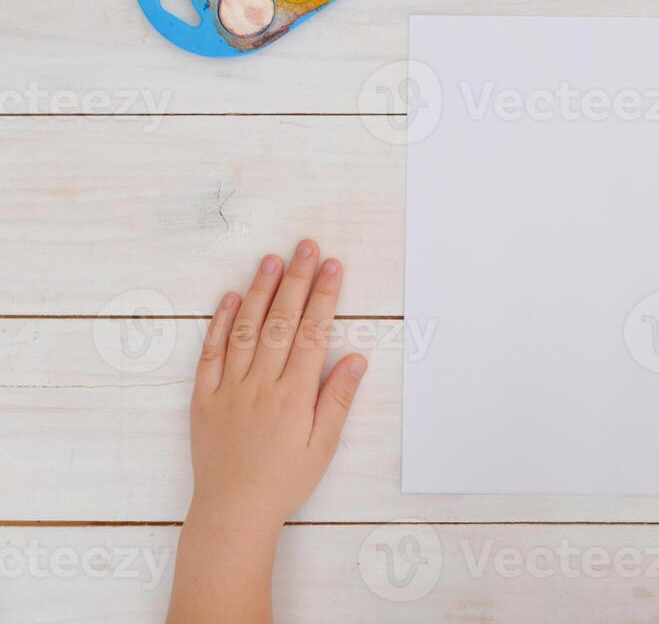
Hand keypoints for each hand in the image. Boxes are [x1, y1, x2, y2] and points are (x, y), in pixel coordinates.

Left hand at [187, 240, 366, 531]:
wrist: (232, 511)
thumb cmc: (284, 481)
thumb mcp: (322, 446)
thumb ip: (337, 399)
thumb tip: (355, 358)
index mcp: (294, 394)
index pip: (312, 332)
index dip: (324, 296)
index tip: (333, 266)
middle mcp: (261, 384)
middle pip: (281, 321)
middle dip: (297, 280)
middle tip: (306, 246)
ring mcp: (230, 388)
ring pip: (245, 329)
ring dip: (260, 291)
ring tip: (272, 260)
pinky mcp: (204, 397)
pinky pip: (211, 353)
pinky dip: (219, 323)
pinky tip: (229, 298)